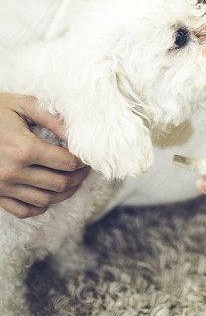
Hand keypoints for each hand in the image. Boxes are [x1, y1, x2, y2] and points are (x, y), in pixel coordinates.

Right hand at [0, 93, 90, 218]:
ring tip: (71, 182)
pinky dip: (40, 206)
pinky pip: (24, 211)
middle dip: (78, 178)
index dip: (82, 162)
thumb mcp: (22, 104)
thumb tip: (77, 133)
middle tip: (84, 170)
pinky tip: (47, 195)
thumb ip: (52, 118)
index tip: (87, 158)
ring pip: (45, 200)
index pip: (66, 163)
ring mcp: (2, 186)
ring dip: (64, 193)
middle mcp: (13, 171)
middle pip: (60, 183)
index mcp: (24, 148)